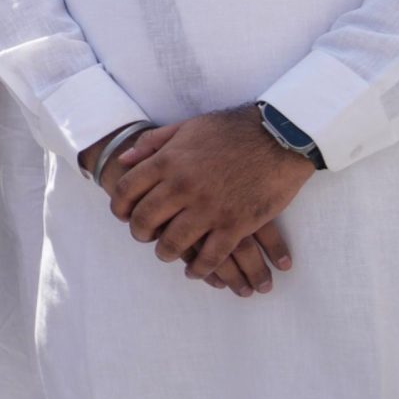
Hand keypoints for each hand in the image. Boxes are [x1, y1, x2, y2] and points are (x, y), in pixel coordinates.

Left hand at [107, 110, 312, 282]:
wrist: (278, 137)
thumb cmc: (231, 130)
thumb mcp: (186, 127)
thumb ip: (152, 143)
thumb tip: (123, 161)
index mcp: (167, 161)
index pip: (127, 190)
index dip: (119, 207)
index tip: (122, 215)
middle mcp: (182, 186)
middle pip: (145, 219)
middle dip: (139, 233)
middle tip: (144, 237)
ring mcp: (209, 208)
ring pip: (174, 242)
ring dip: (166, 253)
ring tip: (166, 253)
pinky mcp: (236, 225)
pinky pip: (210, 256)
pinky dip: (200, 268)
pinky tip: (195, 270)